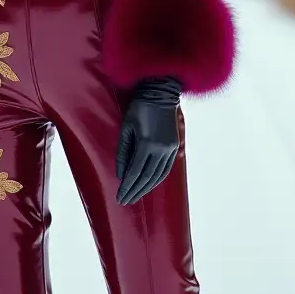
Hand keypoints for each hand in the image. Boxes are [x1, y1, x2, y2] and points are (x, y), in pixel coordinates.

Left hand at [115, 76, 181, 204]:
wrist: (160, 92)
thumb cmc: (139, 106)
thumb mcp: (126, 127)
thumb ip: (123, 152)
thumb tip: (120, 174)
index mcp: (147, 144)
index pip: (135, 173)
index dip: (127, 187)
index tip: (119, 198)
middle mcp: (161, 149)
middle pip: (147, 178)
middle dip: (135, 191)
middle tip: (125, 201)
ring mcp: (170, 148)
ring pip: (158, 176)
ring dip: (146, 188)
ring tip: (136, 196)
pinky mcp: (175, 146)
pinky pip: (166, 168)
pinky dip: (157, 179)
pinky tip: (150, 184)